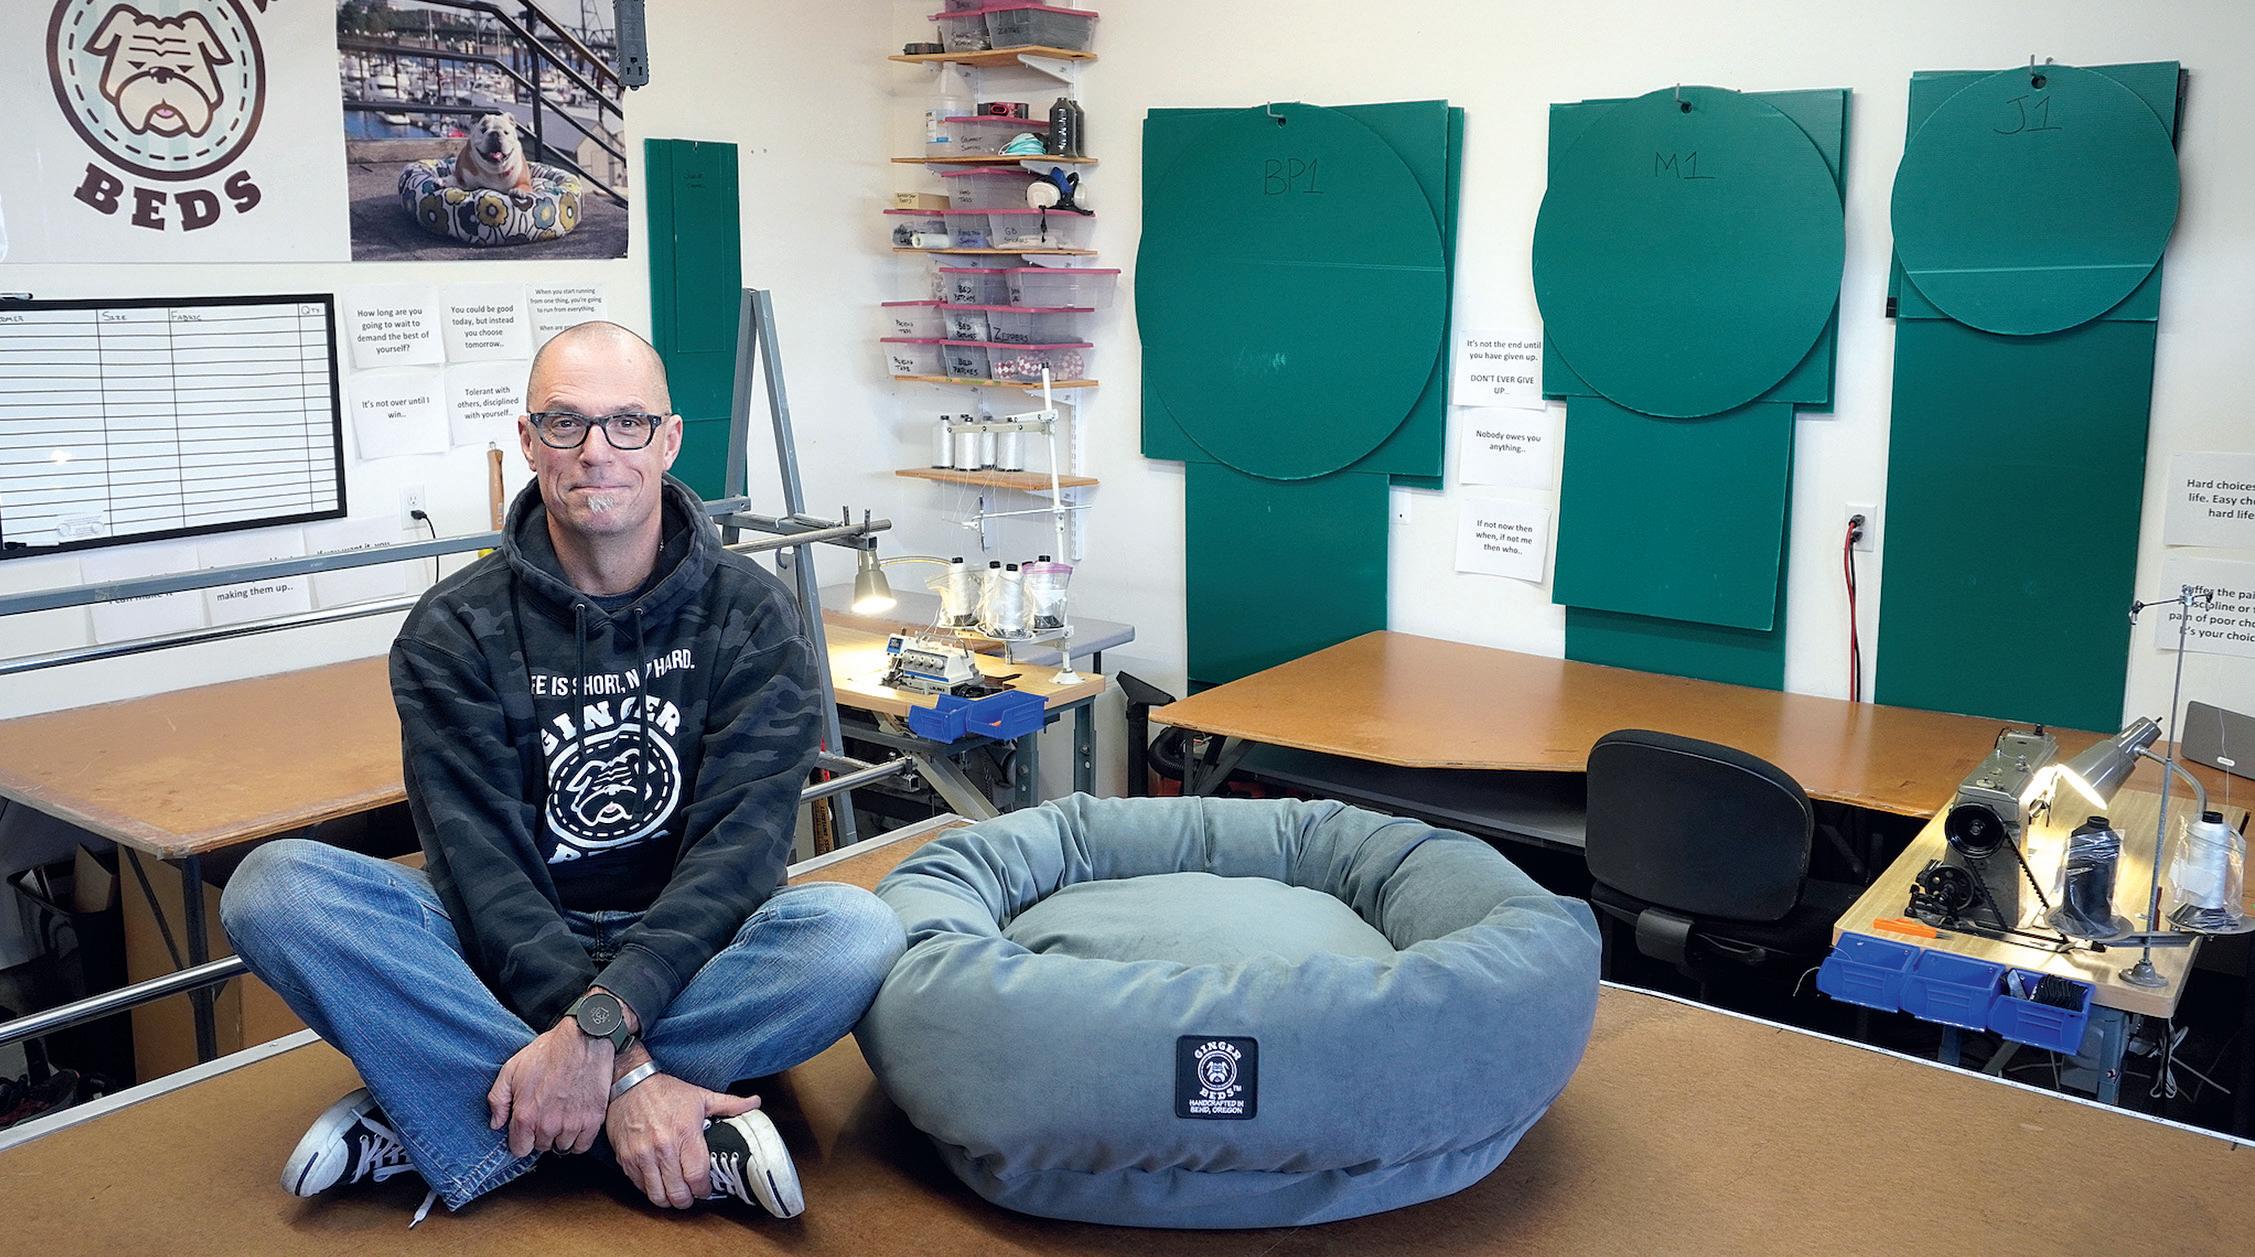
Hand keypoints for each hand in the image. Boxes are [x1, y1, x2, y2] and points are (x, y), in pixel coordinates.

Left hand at [488, 1022, 612, 1156]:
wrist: (583, 1039)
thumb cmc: (548, 1052)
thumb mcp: (511, 1069)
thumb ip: (498, 1099)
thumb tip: (496, 1123)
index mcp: (526, 1115)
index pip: (520, 1149)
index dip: (521, 1139)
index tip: (527, 1129)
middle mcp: (548, 1125)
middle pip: (542, 1147)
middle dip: (541, 1134)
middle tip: (546, 1114)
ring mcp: (572, 1124)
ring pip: (562, 1147)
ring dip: (560, 1135)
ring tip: (562, 1115)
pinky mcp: (592, 1120)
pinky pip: (582, 1146)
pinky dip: (578, 1138)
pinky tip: (576, 1123)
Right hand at [604, 1071, 761, 1208]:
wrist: (630, 1083)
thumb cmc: (666, 1091)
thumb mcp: (701, 1096)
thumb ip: (729, 1104)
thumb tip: (754, 1103)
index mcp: (685, 1133)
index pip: (697, 1175)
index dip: (704, 1189)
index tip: (706, 1189)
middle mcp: (663, 1147)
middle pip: (677, 1192)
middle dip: (687, 1200)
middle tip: (690, 1196)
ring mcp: (642, 1155)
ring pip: (657, 1195)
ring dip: (668, 1200)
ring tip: (674, 1194)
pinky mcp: (626, 1158)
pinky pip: (639, 1186)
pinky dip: (650, 1190)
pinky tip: (658, 1183)